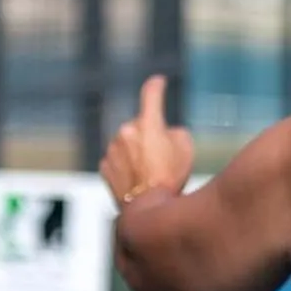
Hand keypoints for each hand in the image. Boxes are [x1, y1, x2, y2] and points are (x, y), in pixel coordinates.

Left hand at [100, 75, 194, 207]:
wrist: (146, 208)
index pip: (151, 95)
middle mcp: (126, 130)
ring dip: (137, 153)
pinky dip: (126, 167)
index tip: (158, 81)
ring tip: (150, 176)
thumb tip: (164, 133)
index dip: (156, 86)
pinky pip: (118, 160)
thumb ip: (174, 134)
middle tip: (163, 161)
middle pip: (142, 127)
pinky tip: (137, 181)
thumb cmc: (170, 177)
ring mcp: (112, 148)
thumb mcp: (186, 150)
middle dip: (151, 137)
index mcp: (148, 123)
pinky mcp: (105, 165)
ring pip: (128, 144)